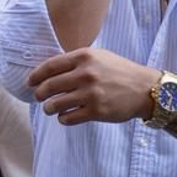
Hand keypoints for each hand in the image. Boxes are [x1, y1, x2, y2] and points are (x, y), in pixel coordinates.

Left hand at [29, 49, 158, 125]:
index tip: (30, 82)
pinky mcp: (96, 111)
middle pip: (48, 87)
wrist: (146, 89)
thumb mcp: (100, 57)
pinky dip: (63, 118)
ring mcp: (91, 93)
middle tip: (39, 97)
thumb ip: (76, 61)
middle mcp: (86, 74)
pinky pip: (67, 118)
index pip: (50, 66)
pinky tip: (66, 116)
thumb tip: (48, 71)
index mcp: (85, 57)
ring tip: (51, 108)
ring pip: (54, 105)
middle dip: (39, 94)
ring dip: (49, 108)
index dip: (35, 76)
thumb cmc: (120, 72)